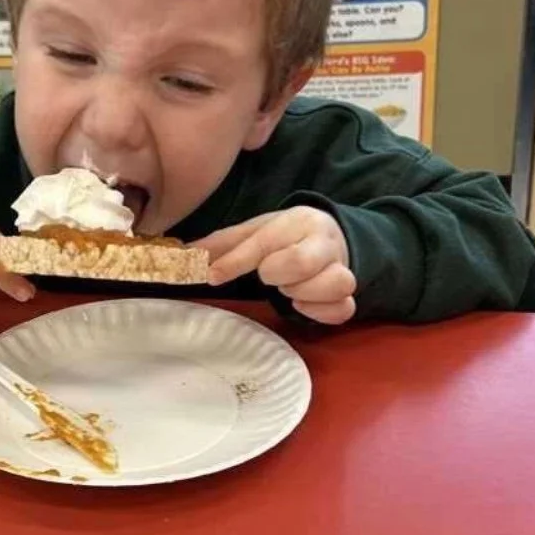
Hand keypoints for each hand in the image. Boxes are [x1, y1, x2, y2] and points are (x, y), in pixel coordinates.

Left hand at [194, 207, 355, 324]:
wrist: (330, 236)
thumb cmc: (285, 236)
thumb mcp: (254, 231)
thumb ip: (222, 243)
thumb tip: (185, 253)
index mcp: (297, 221)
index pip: (264, 242)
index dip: (235, 262)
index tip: (213, 276)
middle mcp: (324, 241)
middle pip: (302, 262)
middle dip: (277, 274)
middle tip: (269, 276)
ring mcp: (342, 268)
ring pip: (335, 284)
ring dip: (303, 293)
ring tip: (289, 289)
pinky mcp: (349, 295)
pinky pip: (343, 309)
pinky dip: (320, 312)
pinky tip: (304, 304)